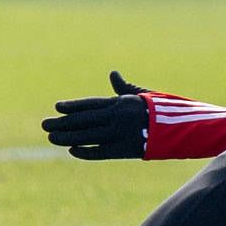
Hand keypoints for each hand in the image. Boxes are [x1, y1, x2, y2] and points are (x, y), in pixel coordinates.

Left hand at [43, 72, 160, 159]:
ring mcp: (120, 134)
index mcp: (120, 103)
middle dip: (63, 122)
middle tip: (45, 124)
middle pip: (84, 120)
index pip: (91, 104)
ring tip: (52, 138)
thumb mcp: (142, 94)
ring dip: (68, 137)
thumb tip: (113, 73)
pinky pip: (101, 151)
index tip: (57, 107)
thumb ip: (124, 87)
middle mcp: (117, 117)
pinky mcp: (125, 150)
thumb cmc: (161, 109)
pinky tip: (72, 150)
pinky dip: (86, 151)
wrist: (181, 128)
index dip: (73, 106)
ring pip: (88, 136)